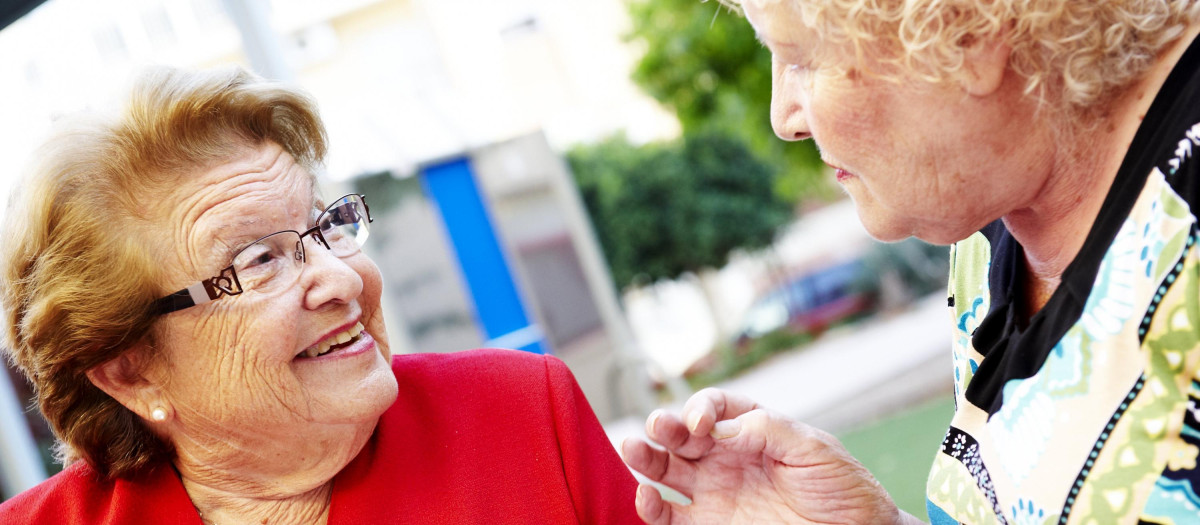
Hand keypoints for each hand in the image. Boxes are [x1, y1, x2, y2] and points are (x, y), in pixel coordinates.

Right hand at [622, 388, 912, 524]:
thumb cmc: (843, 489)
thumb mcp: (816, 448)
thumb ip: (769, 428)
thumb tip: (722, 427)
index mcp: (752, 430)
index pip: (715, 407)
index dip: (702, 407)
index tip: (702, 422)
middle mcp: (726, 457)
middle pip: (681, 434)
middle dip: (664, 425)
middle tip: (658, 426)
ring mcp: (714, 491)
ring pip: (665, 469)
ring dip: (645, 457)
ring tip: (632, 448)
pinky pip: (668, 516)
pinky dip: (649, 506)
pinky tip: (645, 495)